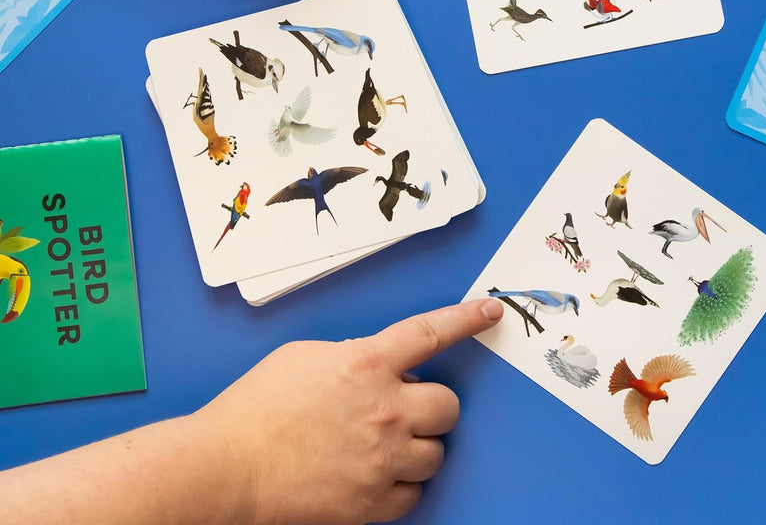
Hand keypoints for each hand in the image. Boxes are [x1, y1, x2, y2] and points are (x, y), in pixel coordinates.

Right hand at [196, 297, 503, 524]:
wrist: (227, 466)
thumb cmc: (256, 406)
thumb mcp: (305, 357)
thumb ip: (351, 356)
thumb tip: (376, 364)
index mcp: (366, 363)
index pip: (431, 332)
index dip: (466, 319)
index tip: (489, 312)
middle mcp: (385, 409)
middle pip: (448, 405)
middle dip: (432, 406)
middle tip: (405, 410)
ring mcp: (382, 459)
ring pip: (435, 453)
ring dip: (416, 447)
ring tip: (383, 447)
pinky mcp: (372, 503)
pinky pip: (414, 494)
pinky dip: (400, 486)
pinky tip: (374, 477)